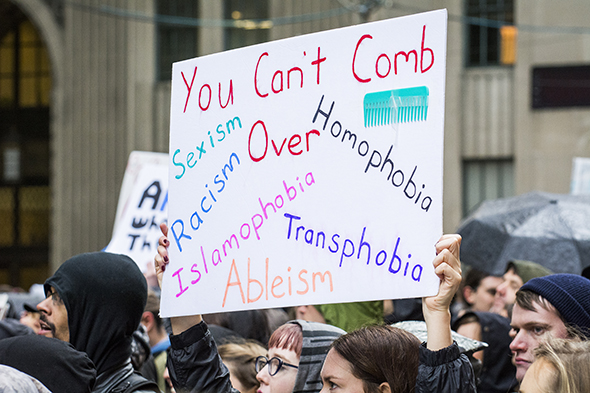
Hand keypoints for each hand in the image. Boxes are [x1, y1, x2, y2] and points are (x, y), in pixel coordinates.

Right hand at [154, 222, 201, 333]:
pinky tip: (165, 264)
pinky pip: (156, 260)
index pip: (173, 237)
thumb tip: (203, 239)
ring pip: (159, 250)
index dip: (168, 229)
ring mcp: (166, 263)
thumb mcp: (195, 266)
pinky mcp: (161, 271)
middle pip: (163, 241)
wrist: (187, 300)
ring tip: (167, 258)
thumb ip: (193, 254)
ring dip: (161, 250)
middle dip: (163, 238)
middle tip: (167, 242)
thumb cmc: (196, 283)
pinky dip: (159, 260)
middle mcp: (173, 255)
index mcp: (183, 251)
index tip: (165, 224)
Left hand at [422, 234, 461, 349]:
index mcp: (451, 259)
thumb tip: (429, 243)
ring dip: (435, 261)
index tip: (433, 248)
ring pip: (445, 254)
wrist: (433, 306)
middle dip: (439, 246)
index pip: (454, 239)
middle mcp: (456, 263)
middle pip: (453, 242)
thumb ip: (432, 256)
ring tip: (433, 271)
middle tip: (432, 259)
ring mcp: (457, 271)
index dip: (443, 239)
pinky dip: (437, 270)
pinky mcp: (455, 280)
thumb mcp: (429, 267)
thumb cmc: (428, 287)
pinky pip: (444, 267)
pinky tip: (436, 277)